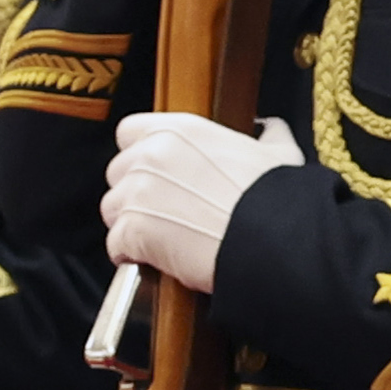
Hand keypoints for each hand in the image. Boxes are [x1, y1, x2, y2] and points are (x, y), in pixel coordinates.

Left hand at [103, 110, 297, 291]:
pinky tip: (153, 260)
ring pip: (112, 209)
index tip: (154, 173)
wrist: (271, 240)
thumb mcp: (278, 154)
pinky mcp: (132, 230)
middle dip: (133, 192)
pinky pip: (115, 244)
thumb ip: (266, 135)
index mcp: (180, 130)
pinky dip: (129, 254)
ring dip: (129, 224)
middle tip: (161, 212)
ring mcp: (137, 192)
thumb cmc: (276, 199)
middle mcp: (151, 155)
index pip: (130, 132)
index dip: (138, 153)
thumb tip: (269, 129)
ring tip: (159, 239)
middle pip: (117, 172)